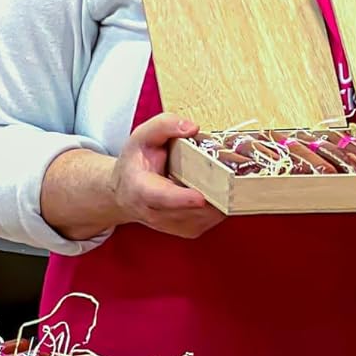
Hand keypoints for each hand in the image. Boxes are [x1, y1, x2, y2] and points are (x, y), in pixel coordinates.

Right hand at [110, 114, 225, 238]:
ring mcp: (176, 225)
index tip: (199, 197)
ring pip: (210, 212)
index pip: (161, 197)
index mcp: (141, 190)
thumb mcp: (142, 137)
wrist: (127, 193)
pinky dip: (221, 200)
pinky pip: (216, 216)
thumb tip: (193, 128)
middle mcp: (156, 214)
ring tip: (215, 175)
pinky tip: (214, 186)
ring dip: (221, 193)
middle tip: (228, 169)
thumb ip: (164, 126)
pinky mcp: (192, 230)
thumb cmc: (136, 162)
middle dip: (215, 188)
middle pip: (194, 206)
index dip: (181, 198)